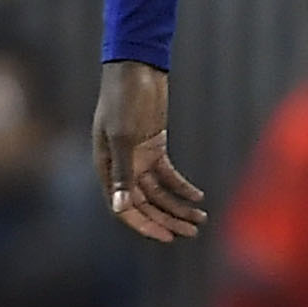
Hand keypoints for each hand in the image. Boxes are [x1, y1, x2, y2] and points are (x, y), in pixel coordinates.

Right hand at [95, 60, 205, 241]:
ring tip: (200, 219)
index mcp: (106, 168)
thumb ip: (124, 173)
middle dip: (167, 219)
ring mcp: (138, 157)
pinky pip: (168, 175)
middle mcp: (121, 166)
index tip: (167, 238)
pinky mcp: (154, 146)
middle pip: (145, 204)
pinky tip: (198, 196)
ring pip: (159, 192)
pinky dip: (182, 186)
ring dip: (178, 206)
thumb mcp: (123, 136)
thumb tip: (121, 207)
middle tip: (191, 232)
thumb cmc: (123, 99)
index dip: (145, 225)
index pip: (124, 208)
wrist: (136, 68)